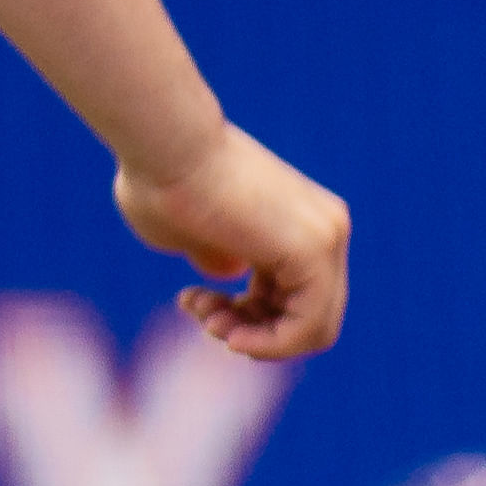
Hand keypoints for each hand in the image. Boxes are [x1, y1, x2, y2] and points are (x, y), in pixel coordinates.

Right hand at [115, 122, 349, 359]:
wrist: (162, 140)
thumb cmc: (158, 175)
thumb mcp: (189, 229)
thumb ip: (217, 253)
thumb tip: (230, 273)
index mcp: (298, 217)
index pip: (291, 293)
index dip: (244, 315)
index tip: (193, 301)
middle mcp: (325, 225)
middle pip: (305, 313)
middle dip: (250, 329)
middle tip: (203, 320)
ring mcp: (326, 236)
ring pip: (312, 327)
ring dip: (254, 341)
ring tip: (206, 321)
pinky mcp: (315, 251)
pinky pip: (309, 327)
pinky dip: (271, 345)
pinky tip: (231, 337)